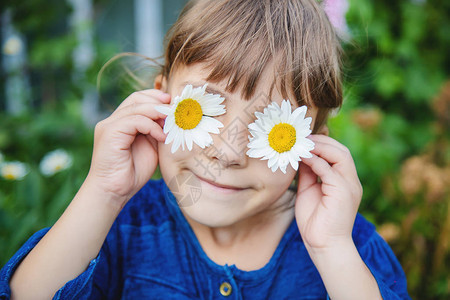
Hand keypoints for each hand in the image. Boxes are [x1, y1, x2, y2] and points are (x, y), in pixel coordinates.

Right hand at [86, 89, 169, 208]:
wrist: (114, 191)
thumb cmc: (132, 173)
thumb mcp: (151, 147)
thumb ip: (157, 131)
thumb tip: (172, 118)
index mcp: (121, 122)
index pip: (138, 99)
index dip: (156, 98)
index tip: (174, 105)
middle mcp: (113, 120)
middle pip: (136, 98)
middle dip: (158, 101)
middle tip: (175, 110)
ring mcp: (109, 125)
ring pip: (136, 106)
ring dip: (158, 113)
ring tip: (171, 124)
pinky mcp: (110, 132)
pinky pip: (135, 120)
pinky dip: (152, 126)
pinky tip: (162, 137)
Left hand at [294, 135, 362, 251]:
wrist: (323, 245)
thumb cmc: (315, 221)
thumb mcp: (309, 190)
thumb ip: (308, 173)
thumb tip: (300, 156)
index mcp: (344, 181)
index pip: (338, 154)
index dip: (322, 143)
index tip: (303, 139)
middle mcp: (350, 181)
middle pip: (342, 151)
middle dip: (322, 141)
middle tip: (302, 139)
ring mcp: (349, 186)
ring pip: (340, 156)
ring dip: (320, 147)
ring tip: (302, 145)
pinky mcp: (342, 192)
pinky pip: (329, 170)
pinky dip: (316, 161)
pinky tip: (302, 157)